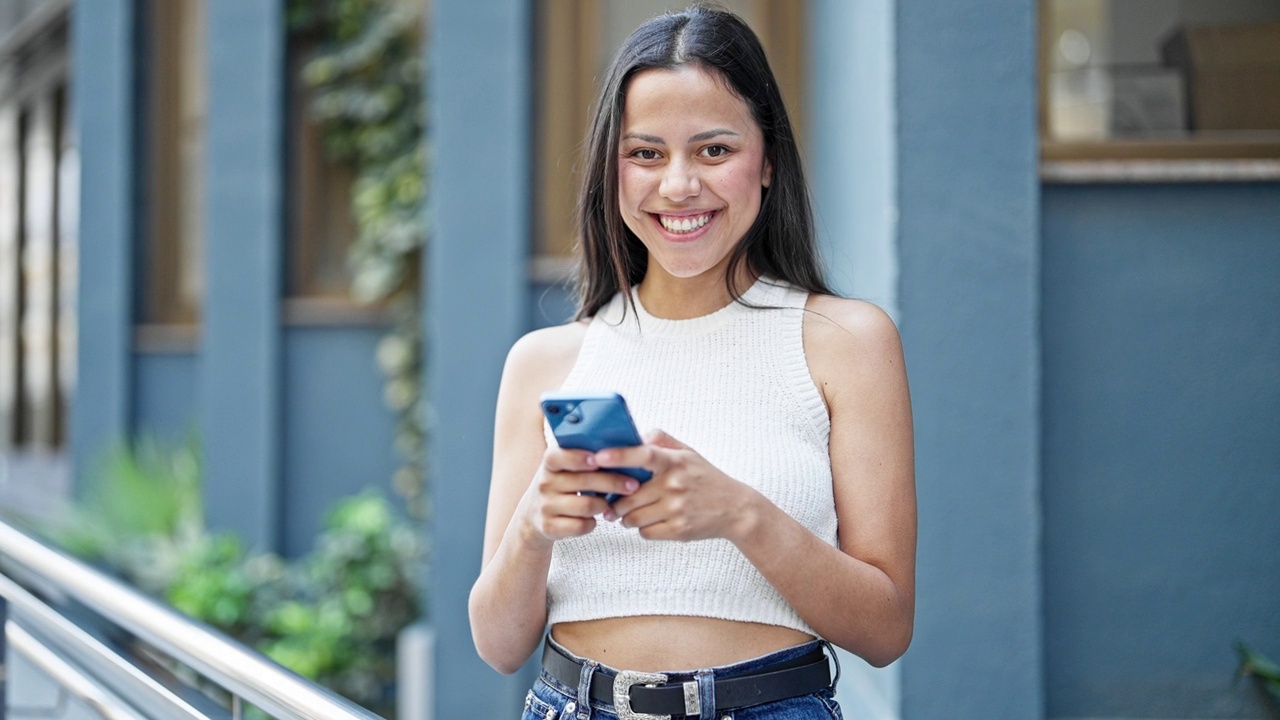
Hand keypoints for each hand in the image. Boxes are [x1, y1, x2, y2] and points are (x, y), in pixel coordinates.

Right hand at [523, 447, 641, 541]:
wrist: (535, 515)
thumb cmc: (563, 484)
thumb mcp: (567, 467)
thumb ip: (590, 455)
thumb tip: (631, 445)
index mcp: (550, 462)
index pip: (559, 456)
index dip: (578, 457)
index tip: (598, 459)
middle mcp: (545, 482)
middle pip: (584, 481)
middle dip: (613, 482)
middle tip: (633, 485)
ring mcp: (545, 505)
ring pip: (586, 505)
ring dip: (604, 505)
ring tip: (610, 503)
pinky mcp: (549, 527)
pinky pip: (580, 526)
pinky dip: (592, 523)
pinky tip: (593, 518)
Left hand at [602, 430, 760, 542]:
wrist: (735, 509)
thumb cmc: (706, 478)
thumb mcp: (688, 453)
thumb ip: (661, 441)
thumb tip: (635, 437)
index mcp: (674, 462)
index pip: (642, 455)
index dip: (618, 456)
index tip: (598, 458)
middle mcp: (674, 485)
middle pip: (627, 497)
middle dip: (615, 503)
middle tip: (612, 503)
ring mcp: (676, 509)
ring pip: (632, 518)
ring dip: (626, 518)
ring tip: (632, 513)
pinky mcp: (678, 530)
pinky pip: (645, 532)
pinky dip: (643, 529)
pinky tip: (652, 521)